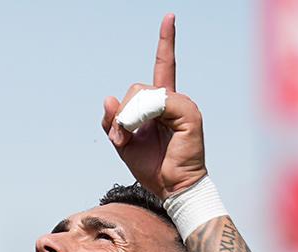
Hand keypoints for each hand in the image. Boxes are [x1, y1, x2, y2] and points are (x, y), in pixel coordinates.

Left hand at [101, 15, 205, 200]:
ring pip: (143, 94)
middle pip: (137, 87)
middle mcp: (174, 99)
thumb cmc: (152, 166)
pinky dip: (142, 118)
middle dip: (121, 114)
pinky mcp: (189, 113)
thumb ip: (113, 121)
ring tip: (129, 140)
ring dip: (128, 118)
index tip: (170, 17)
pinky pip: (158, 103)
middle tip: (118, 138)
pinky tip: (145, 134)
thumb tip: (108, 98)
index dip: (166, 42)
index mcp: (162, 103)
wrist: (171, 188)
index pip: (164, 65)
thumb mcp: (123, 142)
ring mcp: (183, 104)